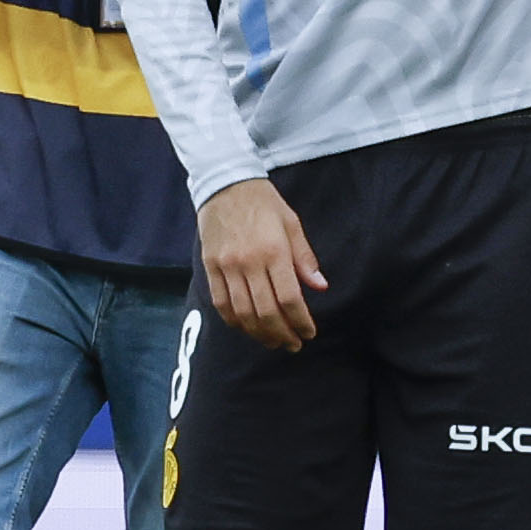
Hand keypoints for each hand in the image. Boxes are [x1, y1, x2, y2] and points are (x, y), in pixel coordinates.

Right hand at [195, 174, 325, 351]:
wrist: (224, 184)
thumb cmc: (264, 204)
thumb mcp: (291, 224)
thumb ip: (304, 258)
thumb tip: (320, 287)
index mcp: (274, 251)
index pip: (289, 298)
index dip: (301, 321)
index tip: (309, 332)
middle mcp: (248, 262)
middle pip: (266, 311)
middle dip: (282, 334)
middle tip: (293, 344)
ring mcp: (226, 265)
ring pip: (242, 312)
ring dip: (259, 333)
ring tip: (273, 341)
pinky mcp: (210, 266)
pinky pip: (221, 302)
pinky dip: (234, 320)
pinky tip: (247, 327)